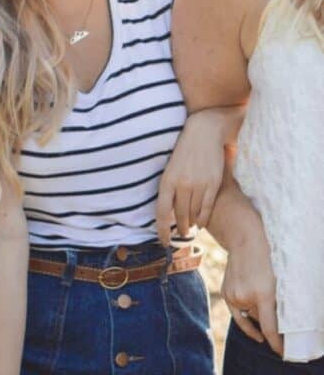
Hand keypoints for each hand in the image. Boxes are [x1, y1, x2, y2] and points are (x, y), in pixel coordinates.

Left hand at [157, 110, 228, 244]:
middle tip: (180, 234)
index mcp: (167, 180)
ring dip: (191, 224)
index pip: (162, 213)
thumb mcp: (171, 169)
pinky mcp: (213, 183)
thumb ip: (169, 189)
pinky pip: (207, 208)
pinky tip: (201, 223)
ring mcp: (199, 184)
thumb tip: (167, 212)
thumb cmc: (184, 151)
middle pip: (179, 216)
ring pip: (194, 214)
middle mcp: (182, 184)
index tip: (163, 241)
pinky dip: (203, 218)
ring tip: (190, 228)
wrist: (204, 132)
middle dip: (179, 228)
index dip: (162, 230)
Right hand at [222, 221, 282, 355]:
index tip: (283, 354)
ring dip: (257, 312)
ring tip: (260, 291)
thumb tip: (277, 323)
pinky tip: (255, 333)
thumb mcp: (279, 280)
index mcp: (262, 293)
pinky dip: (246, 320)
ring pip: (249, 314)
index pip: (270, 328)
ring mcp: (233, 295)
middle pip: (260, 319)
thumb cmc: (268, 257)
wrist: (245, 238)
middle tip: (277, 308)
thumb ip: (277, 302)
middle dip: (268, 319)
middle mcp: (245, 296)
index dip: (277, 344)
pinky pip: (238, 313)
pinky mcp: (226, 293)